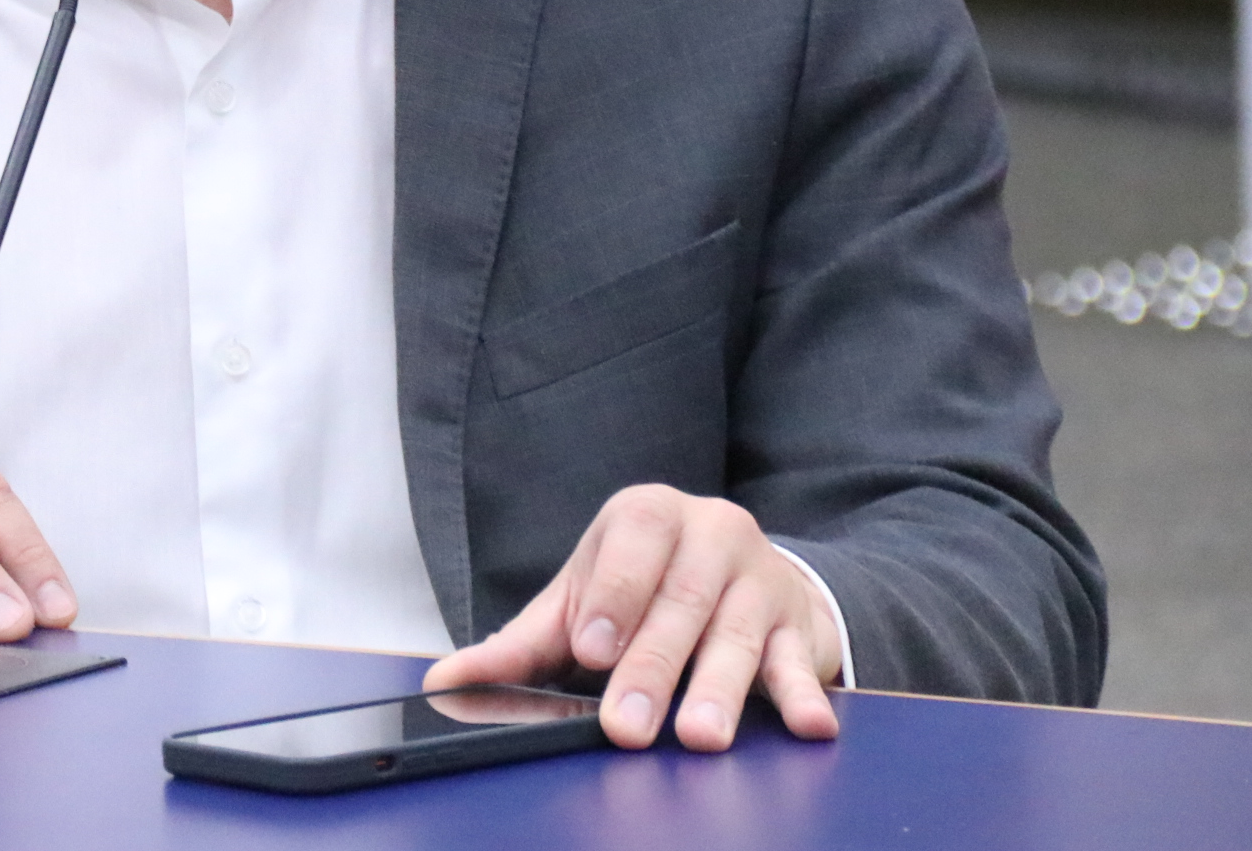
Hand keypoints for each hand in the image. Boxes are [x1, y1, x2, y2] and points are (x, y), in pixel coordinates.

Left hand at [421, 485, 840, 751]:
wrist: (740, 573)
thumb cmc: (643, 589)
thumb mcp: (581, 602)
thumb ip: (520, 644)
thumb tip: (444, 681)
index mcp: (646, 516)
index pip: (630, 544)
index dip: (612, 593)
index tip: (591, 648)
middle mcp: (708, 533)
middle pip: (679, 602)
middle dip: (651, 667)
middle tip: (627, 726)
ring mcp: (758, 577)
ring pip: (737, 635)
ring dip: (719, 689)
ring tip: (700, 736)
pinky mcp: (796, 625)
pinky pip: (797, 660)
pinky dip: (803, 693)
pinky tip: (807, 724)